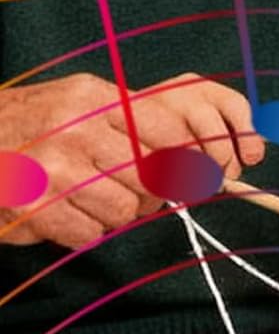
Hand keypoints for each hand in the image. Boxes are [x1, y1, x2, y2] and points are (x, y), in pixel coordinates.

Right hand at [0, 73, 256, 248]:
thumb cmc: (30, 126)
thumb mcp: (76, 104)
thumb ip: (129, 121)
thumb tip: (194, 156)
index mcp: (94, 98)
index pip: (172, 133)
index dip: (189, 162)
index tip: (192, 178)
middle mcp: (76, 128)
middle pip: (155, 177)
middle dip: (151, 194)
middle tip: (133, 194)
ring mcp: (54, 168)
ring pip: (126, 210)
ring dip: (114, 215)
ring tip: (88, 202)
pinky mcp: (36, 207)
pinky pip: (89, 234)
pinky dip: (82, 232)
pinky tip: (62, 215)